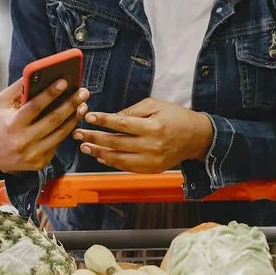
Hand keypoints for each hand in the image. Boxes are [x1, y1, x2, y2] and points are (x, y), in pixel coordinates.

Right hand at [0, 78, 89, 173]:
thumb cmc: (2, 125)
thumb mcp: (3, 105)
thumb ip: (17, 89)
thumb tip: (34, 74)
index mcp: (12, 124)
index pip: (34, 107)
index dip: (50, 93)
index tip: (64, 82)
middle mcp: (22, 141)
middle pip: (52, 120)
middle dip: (70, 104)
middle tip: (83, 92)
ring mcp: (33, 153)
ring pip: (60, 133)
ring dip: (74, 117)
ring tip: (83, 104)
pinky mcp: (41, 162)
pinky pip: (58, 143)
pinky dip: (68, 130)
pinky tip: (74, 119)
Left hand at [73, 98, 213, 173]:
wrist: (197, 138)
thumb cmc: (175, 117)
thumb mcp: (155, 105)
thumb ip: (132, 111)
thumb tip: (110, 118)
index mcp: (153, 127)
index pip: (122, 123)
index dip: (103, 120)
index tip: (88, 117)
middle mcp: (152, 146)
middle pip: (116, 143)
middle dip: (94, 138)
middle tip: (78, 134)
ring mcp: (152, 160)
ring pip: (118, 159)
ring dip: (98, 153)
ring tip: (84, 147)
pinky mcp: (151, 170)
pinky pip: (126, 168)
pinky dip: (111, 162)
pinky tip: (99, 156)